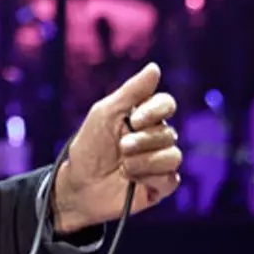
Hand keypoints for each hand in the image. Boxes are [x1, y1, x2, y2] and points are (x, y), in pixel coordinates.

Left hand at [51, 62, 180, 232]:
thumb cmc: (89, 146)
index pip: (166, 104)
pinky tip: (132, 180)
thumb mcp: (105, 113)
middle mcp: (155, 137)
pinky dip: (148, 178)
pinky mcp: (161, 186)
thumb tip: (155, 67)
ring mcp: (159, 162)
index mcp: (143, 117)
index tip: (135, 119)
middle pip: (169, 133)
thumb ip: (131, 91)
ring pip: (173, 156)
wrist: (79, 184)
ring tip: (124, 166)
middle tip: (121, 147)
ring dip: (143, 161)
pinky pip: (171, 178)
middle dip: (141, 141)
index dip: (155, 110)